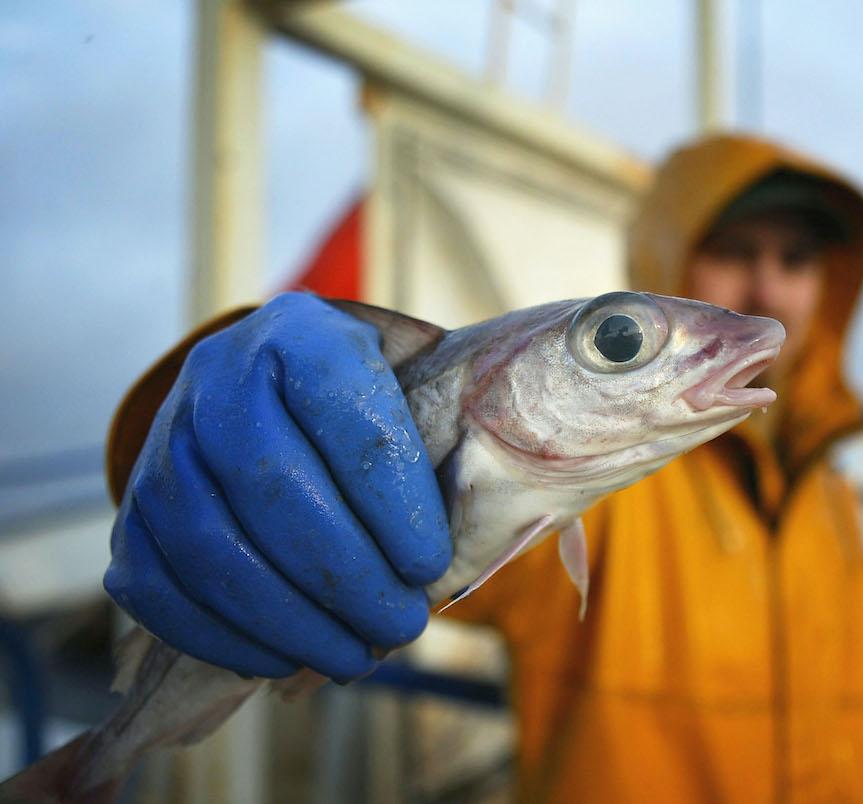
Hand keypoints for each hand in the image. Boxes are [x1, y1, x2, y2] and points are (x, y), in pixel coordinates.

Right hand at [105, 292, 451, 681]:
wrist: (266, 381)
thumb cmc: (362, 400)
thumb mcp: (410, 383)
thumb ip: (442, 437)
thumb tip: (477, 534)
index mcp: (304, 335)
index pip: (348, 415)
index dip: (393, 501)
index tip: (430, 565)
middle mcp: (220, 376)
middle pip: (273, 486)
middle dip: (346, 574)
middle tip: (400, 625)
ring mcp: (165, 442)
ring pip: (212, 544)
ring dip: (290, 618)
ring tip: (354, 655)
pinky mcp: (134, 508)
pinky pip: (157, 586)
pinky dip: (223, 636)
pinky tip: (282, 657)